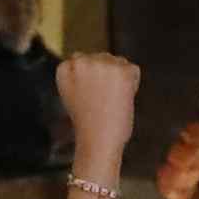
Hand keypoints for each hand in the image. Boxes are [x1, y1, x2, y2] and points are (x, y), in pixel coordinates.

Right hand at [56, 47, 144, 165]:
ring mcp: (101, 64)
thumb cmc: (88, 125)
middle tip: (103, 100)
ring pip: (118, 62)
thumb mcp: (74, 95)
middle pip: (102, 58)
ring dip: (119, 78)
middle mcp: (80, 61)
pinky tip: (122, 100)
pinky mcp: (121, 70)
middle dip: (107, 75)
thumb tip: (98, 64)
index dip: (91, 78)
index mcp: (64, 68)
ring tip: (111, 101)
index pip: (82, 59)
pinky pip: (133, 70)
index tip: (90, 95)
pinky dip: (132, 85)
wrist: (98, 141)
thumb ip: (81, 76)